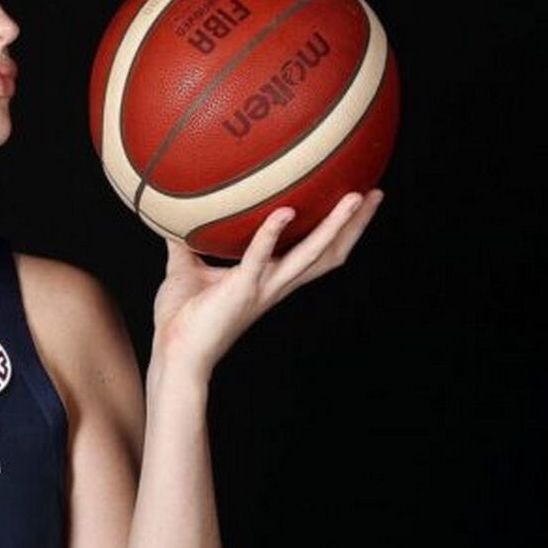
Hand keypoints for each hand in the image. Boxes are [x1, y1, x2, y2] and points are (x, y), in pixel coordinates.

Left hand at [151, 189, 384, 378]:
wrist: (174, 353)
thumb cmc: (180, 318)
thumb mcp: (185, 270)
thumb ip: (185, 245)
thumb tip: (173, 218)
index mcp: (269, 280)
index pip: (315, 253)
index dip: (338, 230)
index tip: (355, 201)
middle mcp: (275, 285)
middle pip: (329, 253)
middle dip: (354, 226)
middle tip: (375, 194)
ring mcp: (262, 288)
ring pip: (311, 255)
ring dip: (335, 226)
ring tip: (354, 198)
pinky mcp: (242, 290)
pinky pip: (260, 258)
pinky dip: (272, 234)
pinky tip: (284, 211)